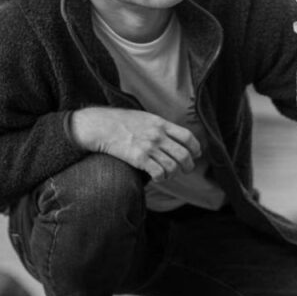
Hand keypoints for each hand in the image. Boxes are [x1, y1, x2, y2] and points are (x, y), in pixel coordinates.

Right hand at [69, 107, 201, 180]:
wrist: (100, 126)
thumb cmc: (121, 122)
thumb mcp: (145, 117)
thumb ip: (160, 126)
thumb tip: (173, 136)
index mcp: (161, 124)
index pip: (187, 137)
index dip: (196, 147)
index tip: (196, 154)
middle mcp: (158, 135)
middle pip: (183, 154)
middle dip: (189, 165)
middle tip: (187, 169)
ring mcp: (149, 147)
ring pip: (173, 166)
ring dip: (174, 173)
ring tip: (170, 175)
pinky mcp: (138, 158)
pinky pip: (158, 172)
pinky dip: (162, 178)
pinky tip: (158, 177)